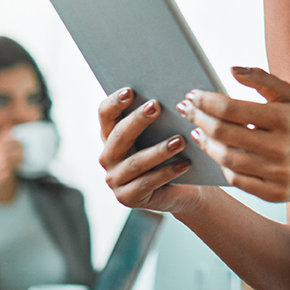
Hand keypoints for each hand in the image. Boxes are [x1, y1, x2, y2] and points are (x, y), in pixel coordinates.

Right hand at [98, 88, 199, 213]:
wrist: (184, 189)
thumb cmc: (171, 154)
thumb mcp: (162, 133)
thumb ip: (158, 117)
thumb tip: (170, 96)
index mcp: (112, 135)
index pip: (105, 114)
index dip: (114, 102)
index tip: (130, 91)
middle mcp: (108, 156)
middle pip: (119, 135)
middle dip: (138, 120)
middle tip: (157, 106)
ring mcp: (115, 179)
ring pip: (135, 162)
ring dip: (158, 150)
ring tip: (179, 140)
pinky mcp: (128, 198)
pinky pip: (147, 183)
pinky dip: (167, 173)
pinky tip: (184, 164)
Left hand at [179, 65, 289, 202]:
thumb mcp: (288, 96)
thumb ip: (261, 78)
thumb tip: (231, 69)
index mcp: (284, 118)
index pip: (232, 109)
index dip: (206, 102)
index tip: (192, 96)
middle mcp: (282, 147)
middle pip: (224, 133)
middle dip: (199, 119)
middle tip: (187, 110)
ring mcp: (279, 173)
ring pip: (227, 158)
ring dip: (205, 143)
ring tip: (197, 131)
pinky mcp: (275, 194)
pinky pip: (237, 179)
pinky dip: (221, 164)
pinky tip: (215, 151)